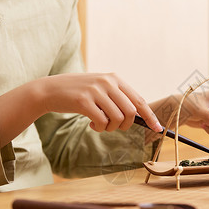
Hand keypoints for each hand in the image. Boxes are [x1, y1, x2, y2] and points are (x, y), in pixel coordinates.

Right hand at [39, 73, 161, 132]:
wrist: (50, 90)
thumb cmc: (78, 93)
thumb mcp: (100, 89)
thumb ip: (118, 98)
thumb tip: (141, 116)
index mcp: (115, 78)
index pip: (139, 100)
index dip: (150, 117)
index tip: (158, 129)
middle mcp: (108, 82)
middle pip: (131, 112)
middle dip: (126, 125)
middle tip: (114, 127)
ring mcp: (96, 90)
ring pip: (117, 119)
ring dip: (110, 128)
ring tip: (100, 125)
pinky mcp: (84, 100)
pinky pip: (102, 122)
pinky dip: (100, 128)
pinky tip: (91, 124)